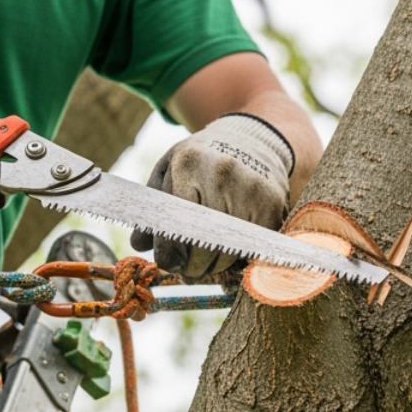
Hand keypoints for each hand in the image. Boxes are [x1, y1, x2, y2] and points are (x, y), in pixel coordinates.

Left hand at [131, 113, 293, 277]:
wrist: (251, 140)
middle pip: (202, 243)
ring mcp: (251, 191)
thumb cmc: (201, 159)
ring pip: (228, 251)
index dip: (170, 253)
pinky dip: (237, 257)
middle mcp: (222, 175)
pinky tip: (228, 251)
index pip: (175, 224)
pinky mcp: (272, 205)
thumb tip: (138, 245)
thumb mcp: (169, 169)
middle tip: (186, 271)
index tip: (168, 263)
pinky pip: (251, 247)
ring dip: (214, 266)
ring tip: (206, 262)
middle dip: (191, 266)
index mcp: (189, 165)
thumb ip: (152, 206)